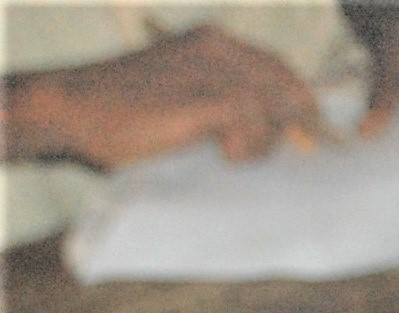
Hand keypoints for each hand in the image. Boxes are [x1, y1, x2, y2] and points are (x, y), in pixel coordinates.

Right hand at [10, 24, 326, 168]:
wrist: (70, 108)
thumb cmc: (122, 110)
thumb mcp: (183, 94)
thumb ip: (226, 101)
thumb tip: (279, 128)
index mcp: (212, 41)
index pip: (279, 68)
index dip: (296, 102)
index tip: (297, 133)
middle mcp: (217, 47)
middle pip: (287, 88)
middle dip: (284, 126)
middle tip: (254, 151)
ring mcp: (211, 69)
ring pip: (273, 108)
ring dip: (261, 142)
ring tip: (229, 153)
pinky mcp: (204, 95)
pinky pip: (252, 121)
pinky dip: (246, 145)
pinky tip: (222, 154)